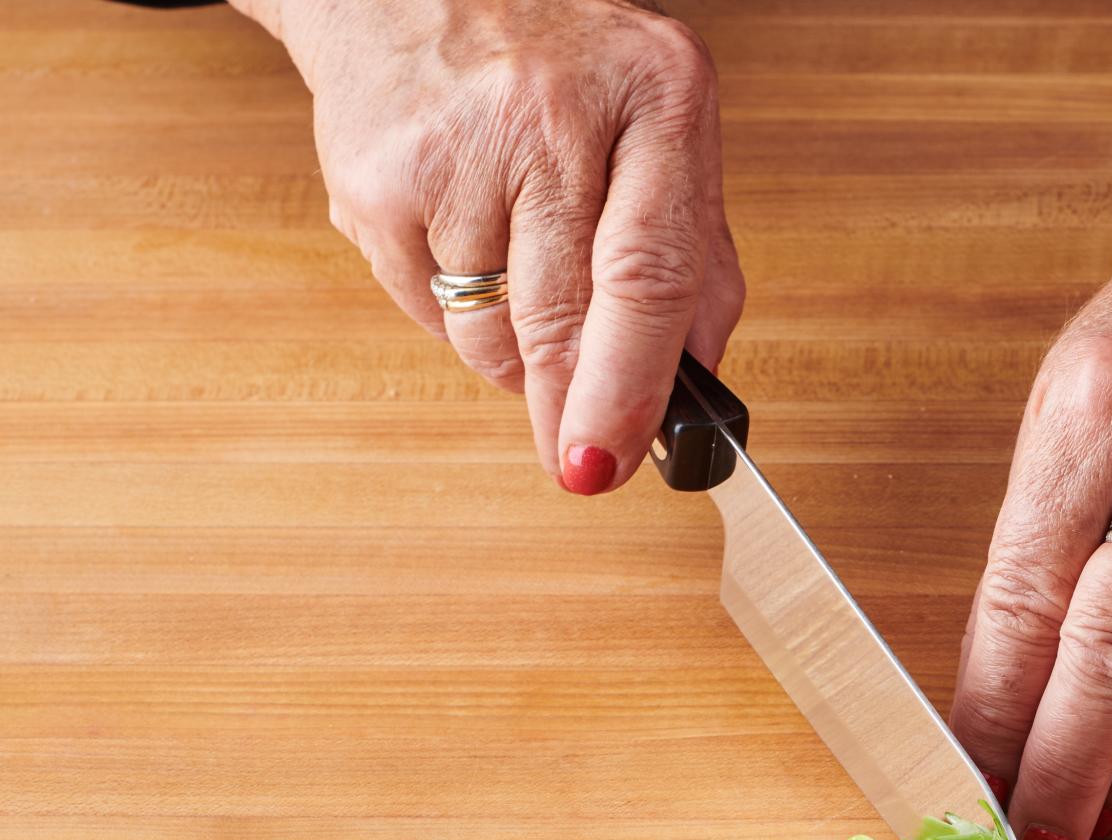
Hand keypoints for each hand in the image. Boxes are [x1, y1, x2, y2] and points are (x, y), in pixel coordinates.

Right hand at [254, 0, 743, 492]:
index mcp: (657, 95)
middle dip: (570, 408)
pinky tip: (462, 239)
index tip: (612, 461)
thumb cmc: (560, 69)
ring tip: (517, 275)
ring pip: (491, 332)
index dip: (631, 387)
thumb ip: (697, 255)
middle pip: (563, 318)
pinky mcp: (376, 177)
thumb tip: (694, 379)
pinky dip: (451, 311)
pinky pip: (425, 310)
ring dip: (513, 351)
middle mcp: (554, 114)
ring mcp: (457, 144)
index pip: (650, 273)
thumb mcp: (661, 129)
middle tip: (575, 457)